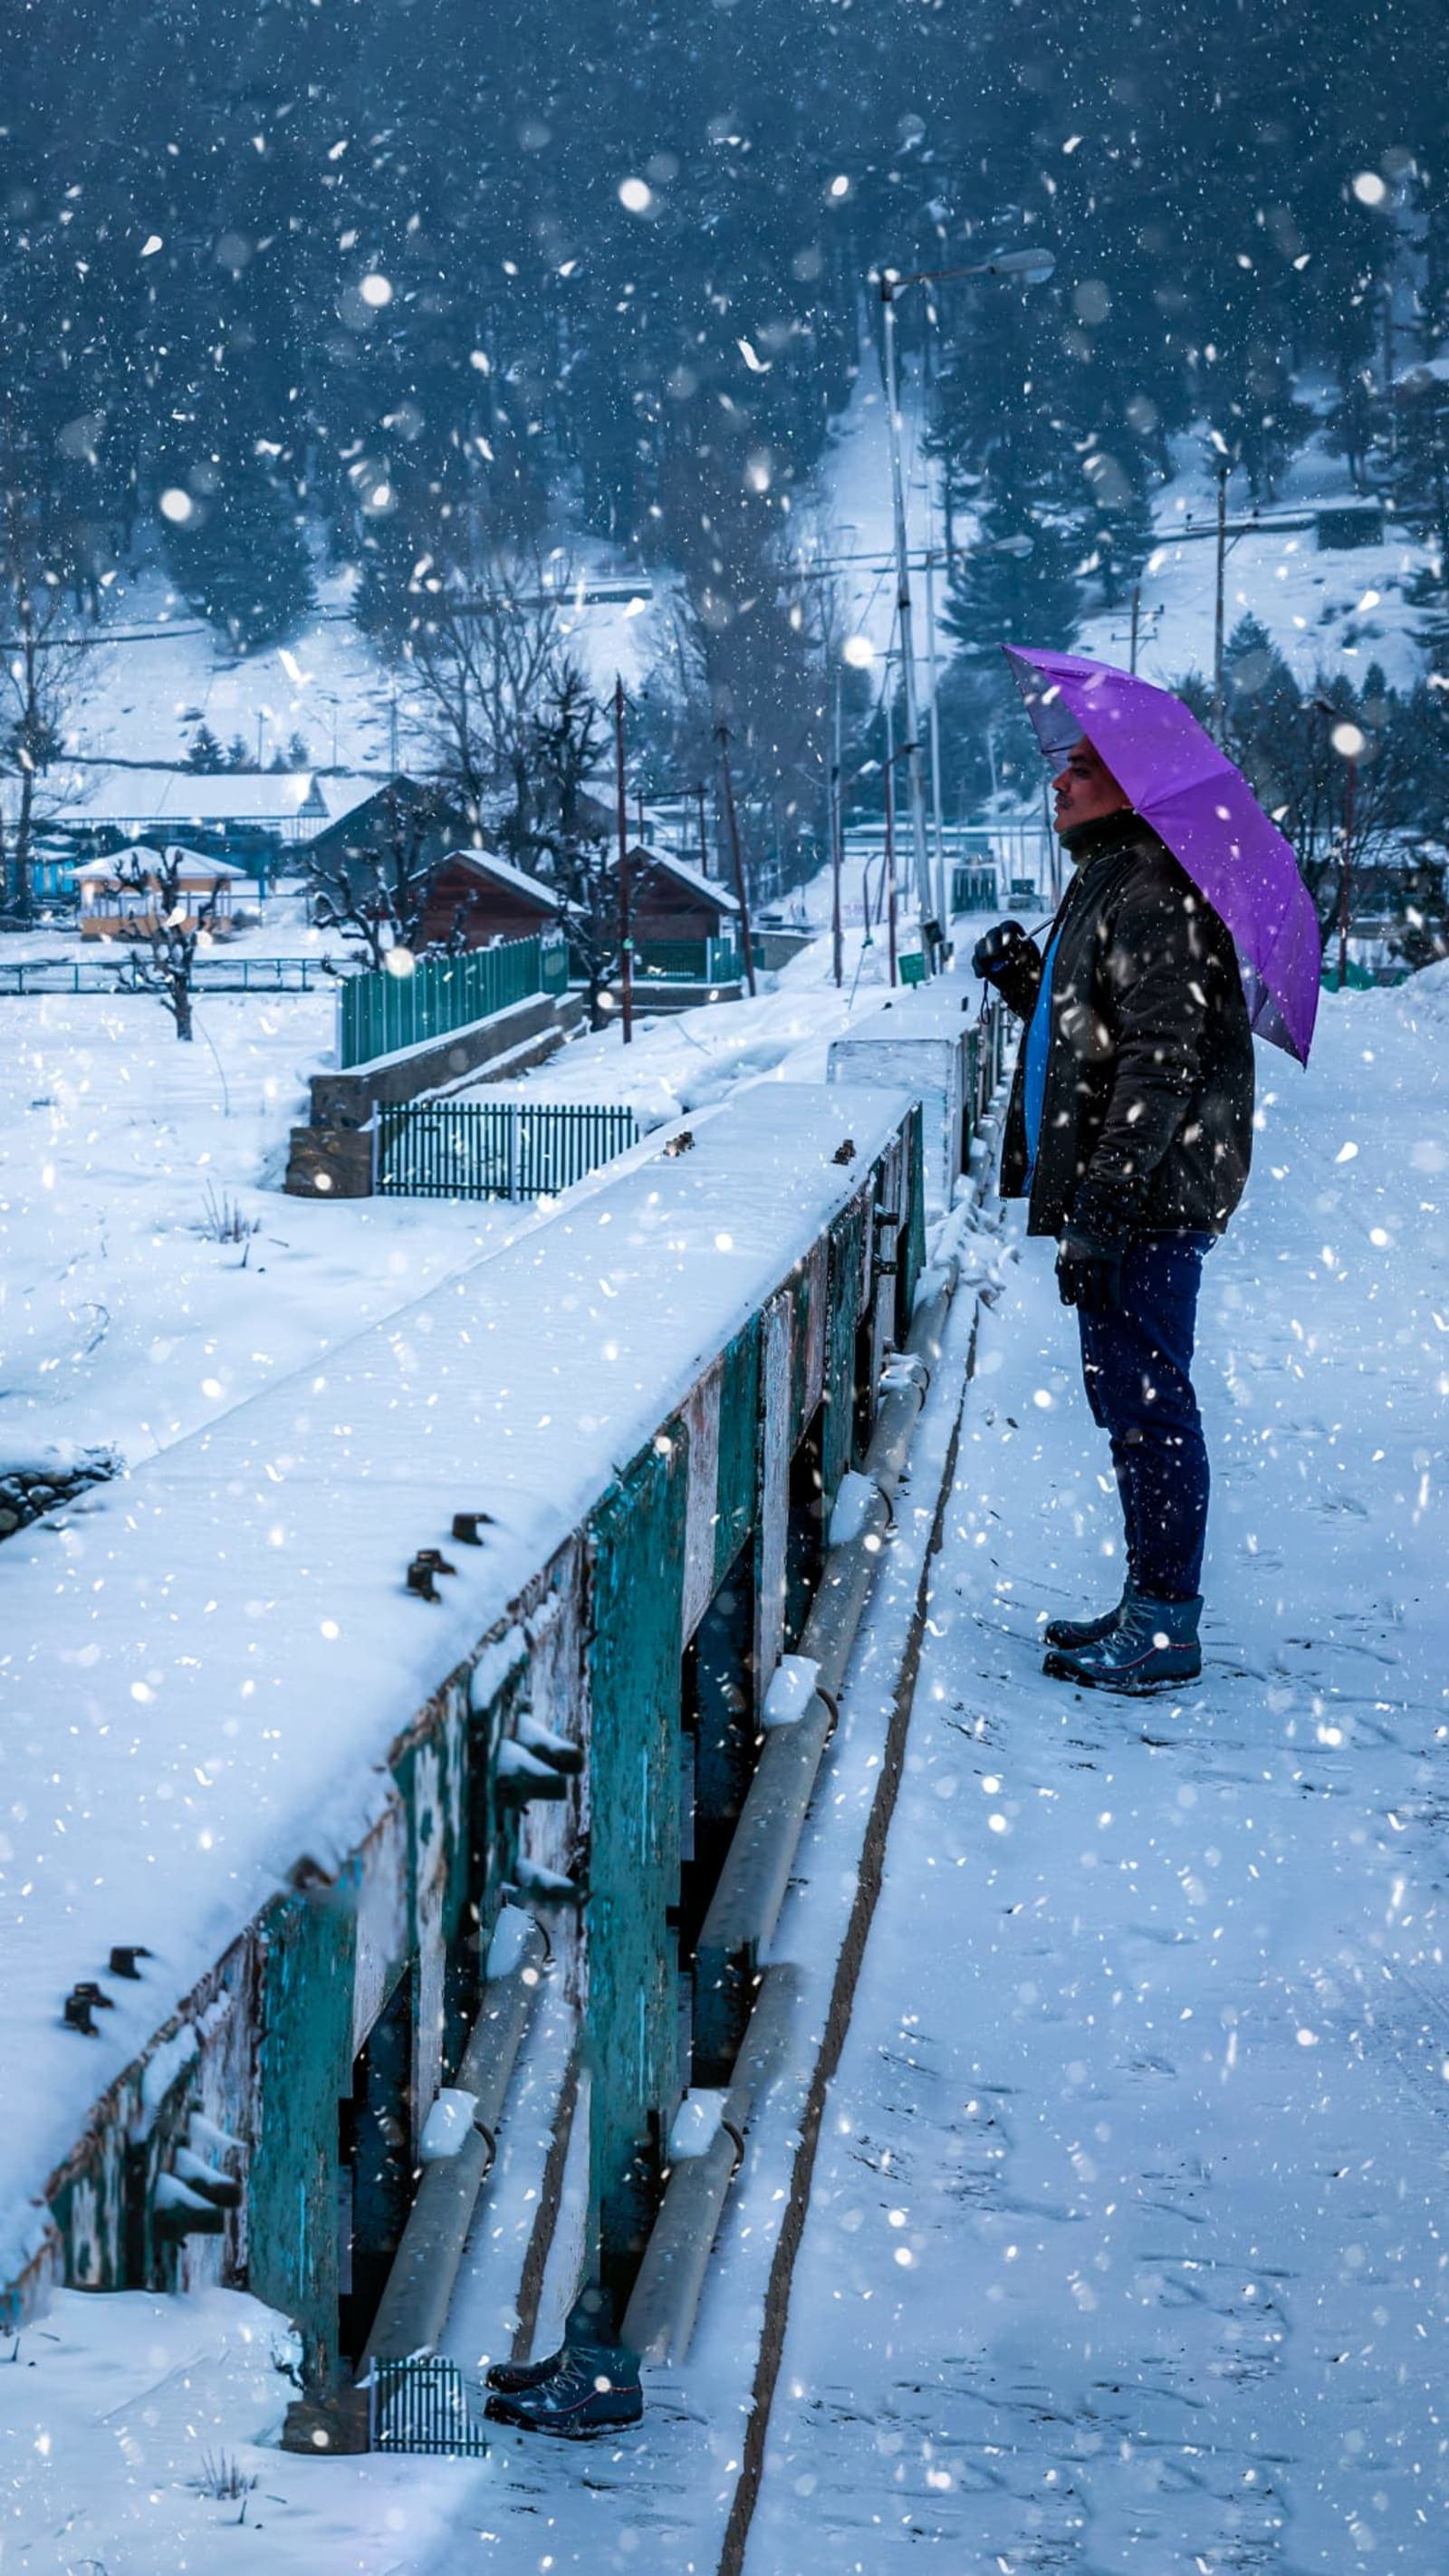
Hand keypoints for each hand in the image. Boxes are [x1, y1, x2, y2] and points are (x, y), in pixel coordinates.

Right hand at [970, 918, 1031, 990]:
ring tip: (988, 966)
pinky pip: (975, 961)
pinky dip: (978, 967)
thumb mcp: (1034, 964)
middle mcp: (1001, 939)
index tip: (1007, 942)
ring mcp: (989, 949)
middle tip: (995, 954)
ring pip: (980, 945)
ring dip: (982, 954)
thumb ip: (1027, 959)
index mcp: (1016, 936)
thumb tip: (1021, 956)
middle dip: (992, 943)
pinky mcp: (982, 962)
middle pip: (992, 933)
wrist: (1023, 986)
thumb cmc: (1032, 973)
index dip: (1006, 931)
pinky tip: (981, 975)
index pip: (1009, 926)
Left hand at [1055, 1174, 1145, 1313]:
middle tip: (1088, 1309)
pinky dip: (1112, 1297)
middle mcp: (1078, 1257)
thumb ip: (1064, 1244)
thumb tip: (1057, 1261)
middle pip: (1079, 1288)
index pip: (1064, 1280)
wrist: (1102, 1199)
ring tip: (1099, 1310)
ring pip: (1095, 1289)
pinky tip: (1114, 1305)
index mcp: (1065, 1251)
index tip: (1070, 1302)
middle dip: (1084, 1302)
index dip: (1067, 1294)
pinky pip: (1112, 1283)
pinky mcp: (1112, 1257)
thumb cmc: (1084, 1213)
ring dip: (1097, 1303)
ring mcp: (1095, 1258)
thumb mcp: (1066, 1228)